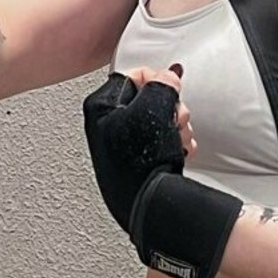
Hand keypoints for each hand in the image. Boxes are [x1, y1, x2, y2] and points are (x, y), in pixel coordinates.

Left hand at [82, 67, 189, 234]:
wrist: (150, 201)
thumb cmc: (140, 161)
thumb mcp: (154, 106)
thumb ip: (162, 83)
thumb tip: (167, 78)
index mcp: (101, 107)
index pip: (133, 75)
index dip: (157, 80)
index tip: (170, 90)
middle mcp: (106, 125)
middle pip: (148, 98)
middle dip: (170, 107)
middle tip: (173, 120)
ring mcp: (121, 145)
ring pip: (159, 119)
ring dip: (176, 127)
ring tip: (175, 140)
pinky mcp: (136, 161)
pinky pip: (162, 140)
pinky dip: (175, 144)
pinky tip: (176, 151)